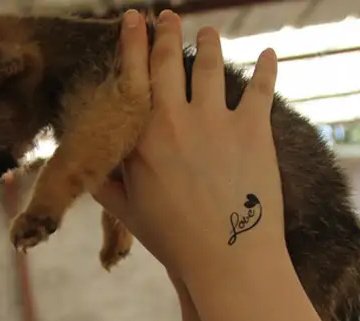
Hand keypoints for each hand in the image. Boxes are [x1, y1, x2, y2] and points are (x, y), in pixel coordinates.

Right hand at [95, 10, 285, 283]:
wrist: (226, 257)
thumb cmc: (175, 241)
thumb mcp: (129, 214)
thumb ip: (107, 187)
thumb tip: (90, 173)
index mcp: (142, 137)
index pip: (134, 77)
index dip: (133, 42)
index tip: (134, 19)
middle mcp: (176, 119)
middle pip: (171, 61)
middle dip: (169, 33)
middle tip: (170, 16)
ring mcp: (217, 120)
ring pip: (212, 66)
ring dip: (209, 44)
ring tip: (208, 34)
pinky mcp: (254, 129)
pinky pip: (261, 88)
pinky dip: (267, 68)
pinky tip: (270, 54)